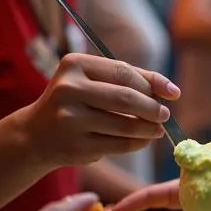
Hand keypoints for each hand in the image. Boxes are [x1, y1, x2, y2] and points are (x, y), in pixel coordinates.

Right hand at [22, 54, 179, 166]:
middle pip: (126, 98)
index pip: (124, 72)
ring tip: (157, 129)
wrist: (36, 134)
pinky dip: (137, 143)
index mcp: (74, 65)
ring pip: (125, 124)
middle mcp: (68, 89)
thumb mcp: (96, 81)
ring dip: (149, 128)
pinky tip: (143, 140)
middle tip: (165, 115)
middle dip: (153, 108)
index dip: (153, 84)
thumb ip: (132, 79)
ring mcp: (69, 119)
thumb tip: (172, 91)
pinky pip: (118, 145)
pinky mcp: (75, 145)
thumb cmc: (77, 102)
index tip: (174, 94)